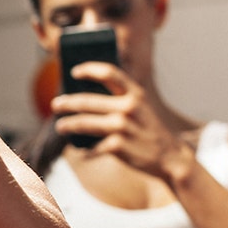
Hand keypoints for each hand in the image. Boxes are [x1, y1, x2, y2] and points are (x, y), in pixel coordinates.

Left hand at [50, 61, 188, 179]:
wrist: (170, 157)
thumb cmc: (149, 130)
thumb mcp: (142, 108)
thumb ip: (121, 99)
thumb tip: (85, 96)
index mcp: (135, 94)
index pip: (109, 73)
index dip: (89, 69)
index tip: (74, 71)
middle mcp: (128, 107)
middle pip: (87, 101)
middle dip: (67, 103)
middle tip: (56, 104)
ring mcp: (122, 127)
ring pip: (84, 123)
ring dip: (68, 125)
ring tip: (60, 126)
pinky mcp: (118, 146)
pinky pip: (92, 147)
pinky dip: (85, 150)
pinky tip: (81, 150)